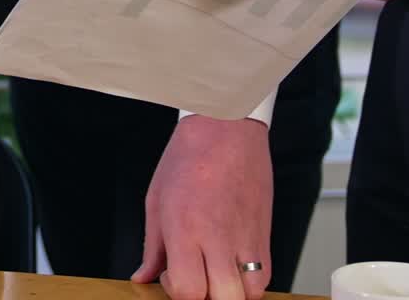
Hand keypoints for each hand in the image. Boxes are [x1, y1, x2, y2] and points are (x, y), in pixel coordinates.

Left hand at [132, 116, 271, 299]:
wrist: (226, 126)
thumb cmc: (189, 155)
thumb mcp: (157, 197)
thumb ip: (152, 246)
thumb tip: (144, 277)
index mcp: (185, 226)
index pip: (187, 291)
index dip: (177, 292)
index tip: (170, 276)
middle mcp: (218, 237)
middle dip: (205, 297)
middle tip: (194, 277)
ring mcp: (246, 239)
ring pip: (248, 296)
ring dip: (230, 294)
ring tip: (214, 272)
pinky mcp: (265, 237)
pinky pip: (264, 281)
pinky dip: (249, 283)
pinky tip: (232, 264)